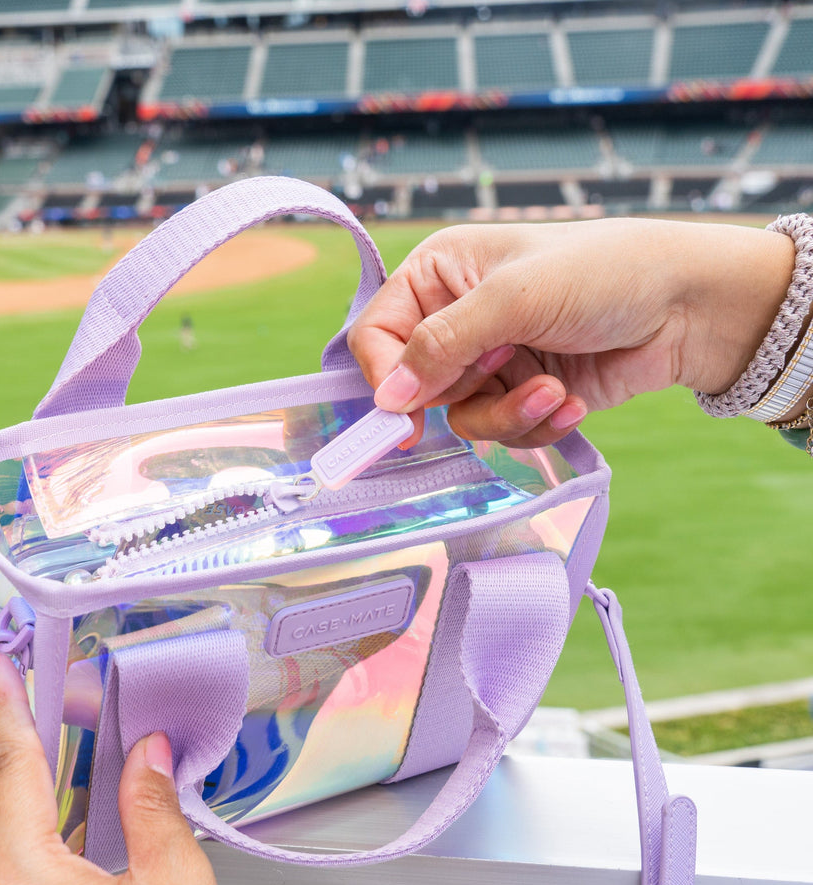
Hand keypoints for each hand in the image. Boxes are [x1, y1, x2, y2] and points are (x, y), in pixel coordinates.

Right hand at [348, 217, 793, 446]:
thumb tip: (386, 398)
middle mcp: (456, 319)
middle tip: (508, 379)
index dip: (385, 376)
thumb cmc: (602, 272)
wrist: (687, 307)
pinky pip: (503, 430)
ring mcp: (489, 360)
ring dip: (510, 414)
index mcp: (439, 275)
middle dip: (466, 396)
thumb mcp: (514, 298)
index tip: (403, 417)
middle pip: (418, 387)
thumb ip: (442, 346)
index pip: (379, 334)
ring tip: (555, 394)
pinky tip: (573, 402)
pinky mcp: (521, 393)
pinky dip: (536, 423)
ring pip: (462, 417)